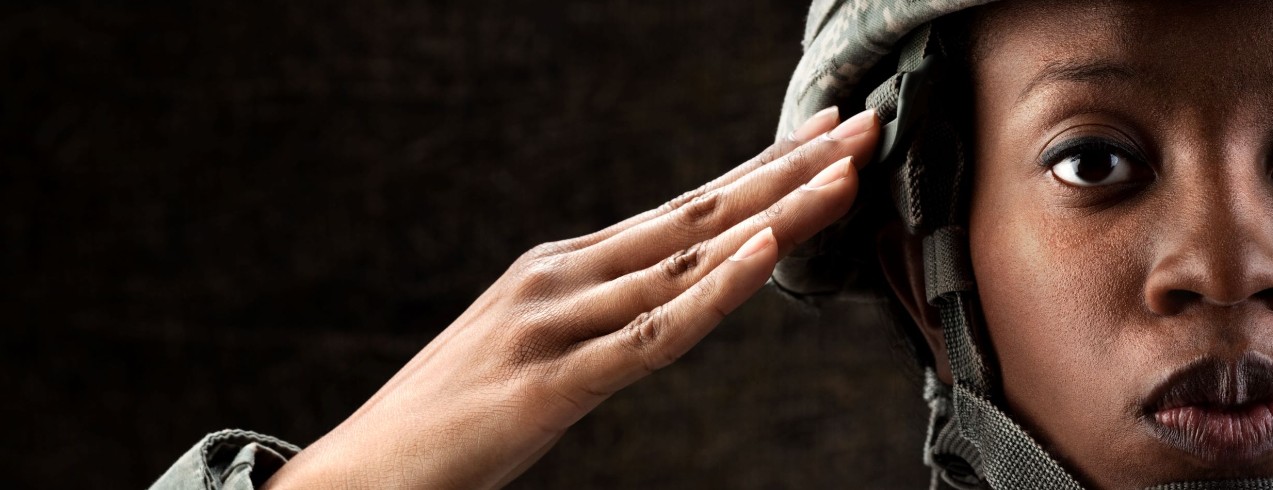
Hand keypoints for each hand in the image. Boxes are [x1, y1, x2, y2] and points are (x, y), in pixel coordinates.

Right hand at [263, 107, 879, 488]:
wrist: (360, 473)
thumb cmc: (450, 417)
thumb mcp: (536, 348)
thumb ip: (598, 318)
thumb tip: (664, 302)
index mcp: (563, 266)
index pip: (680, 208)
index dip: (756, 171)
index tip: (821, 138)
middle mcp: (563, 274)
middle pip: (696, 214)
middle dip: (785, 170)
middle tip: (861, 126)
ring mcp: (556, 322)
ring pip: (685, 261)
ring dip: (772, 213)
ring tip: (844, 173)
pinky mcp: (553, 384)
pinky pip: (651, 333)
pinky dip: (713, 289)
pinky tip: (763, 251)